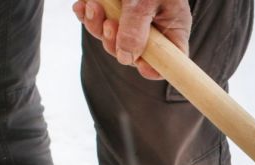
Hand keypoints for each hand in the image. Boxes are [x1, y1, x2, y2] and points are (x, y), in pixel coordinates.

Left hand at [73, 0, 191, 79]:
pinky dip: (88, 16)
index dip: (154, 69)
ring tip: (94, 7)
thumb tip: (126, 57)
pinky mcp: (112, 12)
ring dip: (98, 27)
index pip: (168, 62)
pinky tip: (83, 5)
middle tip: (109, 25)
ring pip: (112, 40)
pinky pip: (98, 23)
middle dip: (115, 42)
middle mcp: (152, 30)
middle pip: (133, 53)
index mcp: (171, 29)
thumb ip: (137, 28)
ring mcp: (131, 22)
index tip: (140, 64)